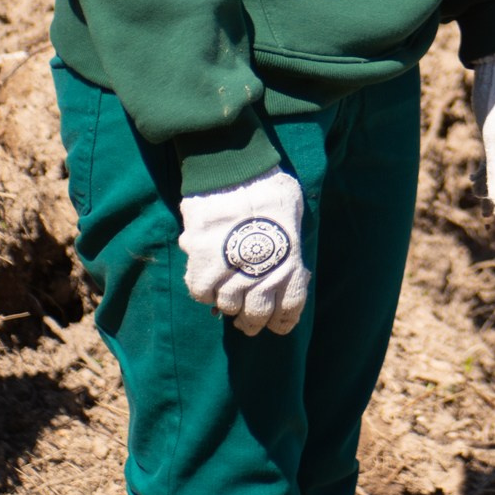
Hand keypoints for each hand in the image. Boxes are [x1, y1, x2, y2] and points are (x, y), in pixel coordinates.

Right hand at [178, 169, 309, 334]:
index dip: (282, 321)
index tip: (276, 325)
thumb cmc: (269, 186)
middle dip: (251, 322)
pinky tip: (208, 282)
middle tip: (245, 322)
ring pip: (227, 305)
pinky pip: (201, 292)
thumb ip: (289, 244)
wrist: (235, 169)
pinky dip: (204, 291)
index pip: (290, 308)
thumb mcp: (293, 215)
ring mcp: (232, 269)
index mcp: (290, 262)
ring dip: (227, 305)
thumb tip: (287, 262)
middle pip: (256, 314)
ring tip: (227, 300)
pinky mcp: (204, 261)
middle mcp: (263, 273)